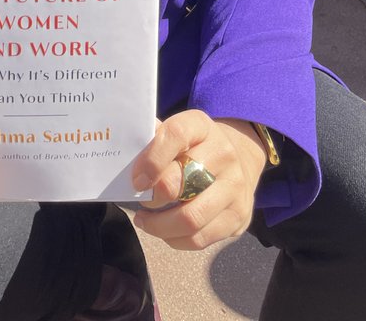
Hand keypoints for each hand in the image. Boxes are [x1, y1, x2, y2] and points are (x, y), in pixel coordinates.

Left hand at [130, 111, 266, 249]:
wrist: (239, 160)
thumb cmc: (194, 148)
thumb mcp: (178, 133)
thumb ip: (153, 141)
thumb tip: (125, 158)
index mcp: (202, 126)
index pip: (176, 135)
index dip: (152, 159)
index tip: (136, 180)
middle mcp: (223, 154)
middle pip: (181, 182)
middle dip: (153, 199)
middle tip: (141, 201)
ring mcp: (234, 187)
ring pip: (190, 218)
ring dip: (159, 226)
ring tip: (146, 221)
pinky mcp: (239, 216)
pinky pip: (200, 239)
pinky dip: (175, 239)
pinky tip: (165, 231)